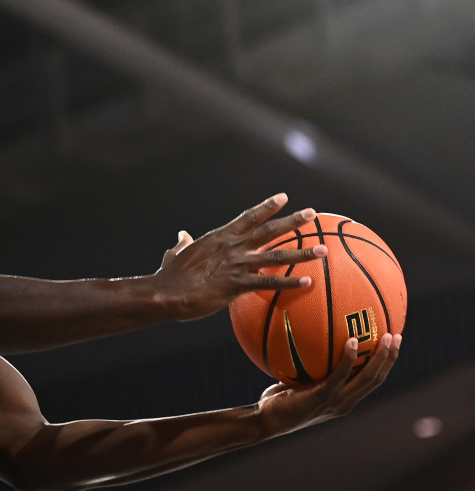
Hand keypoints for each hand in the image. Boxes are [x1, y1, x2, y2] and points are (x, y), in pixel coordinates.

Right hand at [151, 193, 324, 319]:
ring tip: (322, 249)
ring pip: (276, 255)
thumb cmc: (169, 275)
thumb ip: (183, 243)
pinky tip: (308, 282)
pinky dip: (290, 282)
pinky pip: (270, 282)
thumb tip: (182, 235)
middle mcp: (233, 247)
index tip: (284, 198)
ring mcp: (237, 265)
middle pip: (269, 230)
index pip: (249, 217)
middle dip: (293, 221)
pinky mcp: (238, 285)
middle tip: (312, 213)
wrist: (167, 292)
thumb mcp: (175, 254)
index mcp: (220, 237)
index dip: (267, 207)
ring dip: (302, 252)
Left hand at [256, 334, 399, 436]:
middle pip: (377, 379)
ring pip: (368, 378)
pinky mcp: (322, 397)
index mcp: (344, 401)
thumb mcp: (298, 384)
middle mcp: (345, 403)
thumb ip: (309, 370)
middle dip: (389, 358)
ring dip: (381, 357)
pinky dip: (350, 358)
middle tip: (397, 337)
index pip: (371, 383)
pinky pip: (341, 374)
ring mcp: (335, 402)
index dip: (384, 365)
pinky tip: (353, 340)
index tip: (391, 346)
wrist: (265, 421)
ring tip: (387, 336)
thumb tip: (307, 343)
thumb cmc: (277, 401)